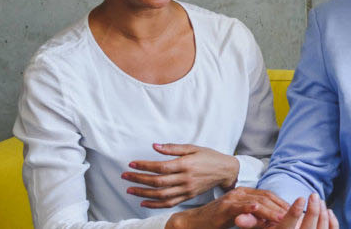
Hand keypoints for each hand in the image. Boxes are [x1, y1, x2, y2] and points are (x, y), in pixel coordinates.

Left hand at [125, 143, 239, 207]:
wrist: (225, 171)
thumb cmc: (209, 157)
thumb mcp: (193, 147)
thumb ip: (173, 148)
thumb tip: (155, 146)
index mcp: (186, 164)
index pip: (160, 167)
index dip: (144, 166)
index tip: (131, 164)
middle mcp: (185, 179)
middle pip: (157, 182)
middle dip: (139, 179)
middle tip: (125, 176)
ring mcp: (186, 190)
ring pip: (161, 195)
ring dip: (143, 193)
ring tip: (130, 189)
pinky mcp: (188, 196)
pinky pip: (169, 203)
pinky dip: (155, 205)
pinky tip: (144, 202)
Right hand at [165, 187, 288, 228]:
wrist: (194, 222)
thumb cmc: (217, 221)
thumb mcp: (240, 217)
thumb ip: (254, 216)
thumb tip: (272, 221)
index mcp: (245, 193)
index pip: (269, 195)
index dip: (283, 203)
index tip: (295, 211)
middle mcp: (240, 192)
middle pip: (266, 196)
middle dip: (281, 206)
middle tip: (294, 215)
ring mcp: (232, 199)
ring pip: (256, 201)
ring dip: (271, 210)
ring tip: (283, 217)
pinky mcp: (224, 208)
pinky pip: (239, 207)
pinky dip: (250, 208)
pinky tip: (258, 210)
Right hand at [270, 194, 337, 228]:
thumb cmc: (284, 228)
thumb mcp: (275, 225)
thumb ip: (281, 218)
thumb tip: (291, 206)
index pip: (287, 227)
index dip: (294, 213)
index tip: (301, 198)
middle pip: (308, 228)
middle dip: (313, 210)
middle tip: (313, 195)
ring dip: (322, 213)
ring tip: (319, 200)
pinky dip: (332, 221)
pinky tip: (328, 211)